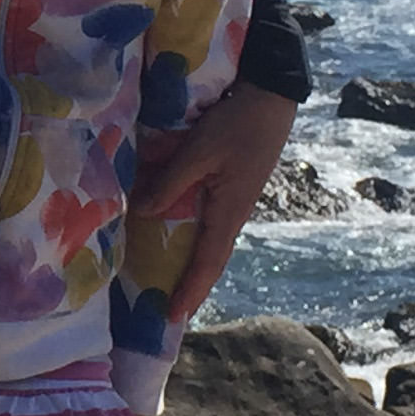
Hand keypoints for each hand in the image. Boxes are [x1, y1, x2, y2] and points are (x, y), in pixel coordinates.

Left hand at [137, 82, 298, 315]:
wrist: (270, 99)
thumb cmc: (236, 125)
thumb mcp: (199, 152)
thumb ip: (171, 183)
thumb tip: (144, 212)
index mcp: (229, 211)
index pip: (207, 262)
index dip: (190, 290)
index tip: (173, 316)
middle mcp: (234, 213)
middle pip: (211, 259)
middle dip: (192, 286)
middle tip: (170, 310)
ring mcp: (234, 202)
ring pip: (210, 242)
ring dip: (193, 265)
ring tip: (171, 284)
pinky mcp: (231, 188)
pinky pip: (210, 222)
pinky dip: (194, 238)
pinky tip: (179, 238)